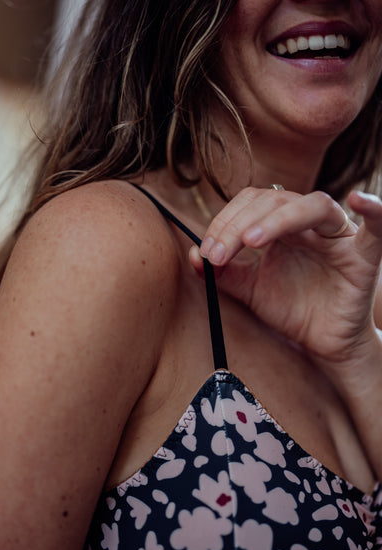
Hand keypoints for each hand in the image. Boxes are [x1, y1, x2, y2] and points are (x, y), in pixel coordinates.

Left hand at [190, 187, 381, 362]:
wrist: (322, 343)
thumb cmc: (291, 310)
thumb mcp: (250, 290)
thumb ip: (224, 272)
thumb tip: (193, 253)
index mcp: (283, 226)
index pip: (252, 203)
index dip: (225, 221)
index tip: (206, 252)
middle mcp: (310, 224)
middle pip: (276, 201)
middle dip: (240, 224)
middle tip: (218, 254)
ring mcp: (337, 237)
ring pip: (313, 206)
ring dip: (278, 219)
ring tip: (251, 240)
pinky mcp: (363, 257)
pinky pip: (376, 229)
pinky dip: (374, 210)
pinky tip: (359, 200)